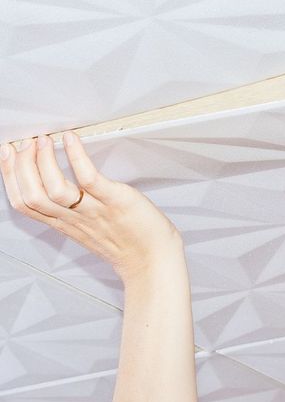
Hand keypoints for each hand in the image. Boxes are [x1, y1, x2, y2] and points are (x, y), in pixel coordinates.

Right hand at [0, 132, 181, 280]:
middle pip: (32, 196)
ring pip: (53, 190)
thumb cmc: (129, 242)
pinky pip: (89, 179)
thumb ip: (73, 211)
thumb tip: (62, 185)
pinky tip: (71, 140)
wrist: (154, 260)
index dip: (10, 176)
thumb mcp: (90, 229)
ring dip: (43, 161)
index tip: (8, 154)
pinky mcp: (116, 201)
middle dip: (20, 166)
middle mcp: (75, 218)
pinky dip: (77, 157)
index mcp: (65, 224)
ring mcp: (94, 210)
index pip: (24, 203)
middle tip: (24, 144)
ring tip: (44, 141)